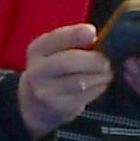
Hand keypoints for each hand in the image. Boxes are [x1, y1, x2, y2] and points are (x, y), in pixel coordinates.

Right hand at [13, 23, 112, 138]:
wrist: (34, 103)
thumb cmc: (53, 69)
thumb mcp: (54, 50)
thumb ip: (73, 40)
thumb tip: (95, 36)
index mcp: (37, 50)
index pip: (55, 39)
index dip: (75, 34)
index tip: (92, 32)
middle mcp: (38, 71)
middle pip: (71, 61)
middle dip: (95, 60)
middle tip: (106, 61)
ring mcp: (47, 92)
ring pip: (82, 81)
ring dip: (100, 76)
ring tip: (106, 73)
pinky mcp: (60, 108)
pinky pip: (86, 96)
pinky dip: (98, 88)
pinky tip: (99, 84)